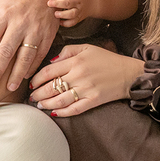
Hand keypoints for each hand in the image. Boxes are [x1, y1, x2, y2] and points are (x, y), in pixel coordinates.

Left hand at [0, 0, 59, 91]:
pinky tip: (25, 77)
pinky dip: (32, 67)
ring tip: (9, 88)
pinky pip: (39, 54)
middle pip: (6, 50)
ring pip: (25, 56)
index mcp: (4, 14)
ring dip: (16, 74)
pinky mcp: (48, 35)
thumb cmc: (17, 0)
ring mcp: (35, 30)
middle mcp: (19, 22)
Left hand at [30, 44, 145, 116]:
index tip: (31, 83)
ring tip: (39, 105)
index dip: (36, 79)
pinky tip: (55, 113)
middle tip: (31, 97)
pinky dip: (62, 112)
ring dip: (46, 104)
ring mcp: (86, 89)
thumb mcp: (87, 47)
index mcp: (75, 61)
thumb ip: (68, 50)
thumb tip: (51, 61)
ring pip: (59, 100)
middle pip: (51, 87)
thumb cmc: (107, 59)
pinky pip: (74, 109)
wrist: (128, 74)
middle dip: (37, 94)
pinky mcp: (93, 101)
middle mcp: (79, 75)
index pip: (48, 71)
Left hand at [47, 0, 97, 25]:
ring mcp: (79, 11)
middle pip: (68, 3)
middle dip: (58, 4)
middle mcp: (78, 2)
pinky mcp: (79, 18)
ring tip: (55, 14)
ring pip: (72, 14)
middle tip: (49, 3)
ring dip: (63, 15)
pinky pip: (73, 22)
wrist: (94, 2)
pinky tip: (59, 22)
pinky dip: (66, 24)